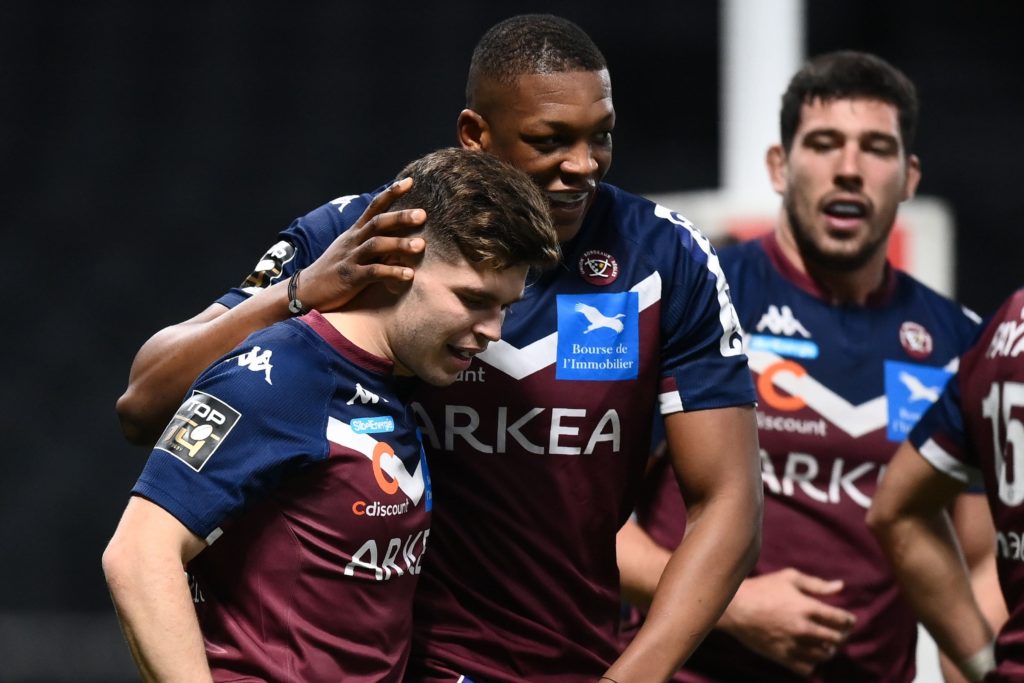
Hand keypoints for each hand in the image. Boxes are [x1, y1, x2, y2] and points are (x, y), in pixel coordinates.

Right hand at [302, 177, 426, 310]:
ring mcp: (351, 258)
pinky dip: (392, 272)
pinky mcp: (350, 278)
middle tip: (423, 214)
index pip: (374, 207)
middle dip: (400, 217)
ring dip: (400, 244)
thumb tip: (401, 236)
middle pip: (377, 223)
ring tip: (422, 245)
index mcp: (355, 232)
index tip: (409, 181)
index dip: (391, 193)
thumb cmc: (335, 270)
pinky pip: (372, 273)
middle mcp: (353, 241)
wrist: (307, 289)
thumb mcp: (352, 249)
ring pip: (376, 245)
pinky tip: (409, 274)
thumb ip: (373, 241)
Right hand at [719, 568, 855, 675]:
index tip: (845, 618)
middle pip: (837, 639)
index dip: (848, 619)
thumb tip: (841, 587)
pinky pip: (808, 668)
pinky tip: (808, 652)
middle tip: (836, 630)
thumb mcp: (789, 578)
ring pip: (825, 655)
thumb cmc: (762, 589)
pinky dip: (812, 662)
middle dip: (841, 634)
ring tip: (824, 642)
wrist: (735, 608)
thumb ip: (817, 584)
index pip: (842, 620)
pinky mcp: (783, 657)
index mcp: (807, 607)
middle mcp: (804, 629)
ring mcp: (794, 645)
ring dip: (829, 649)